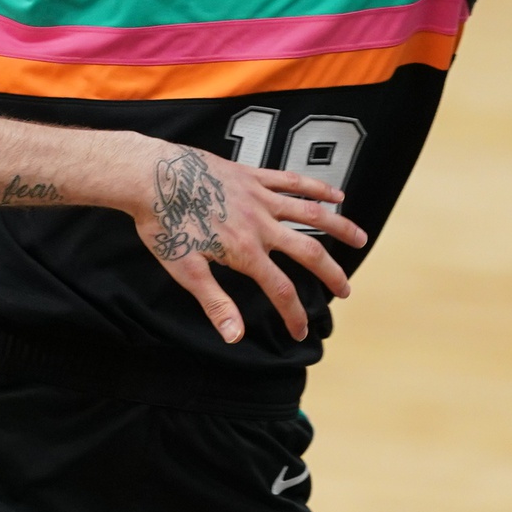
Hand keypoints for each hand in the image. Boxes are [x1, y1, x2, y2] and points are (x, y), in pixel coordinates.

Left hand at [135, 147, 366, 343]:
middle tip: (345, 291)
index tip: (301, 332)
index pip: (280, 290)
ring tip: (361, 239)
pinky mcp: (253, 176)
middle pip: (308, 252)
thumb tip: (235, 336)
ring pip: (310, 213)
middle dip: (330, 274)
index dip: (294, 314)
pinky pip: (292, 181)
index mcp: (244, 251)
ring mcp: (259, 197)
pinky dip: (317, 188)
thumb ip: (215, 302)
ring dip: (339, 228)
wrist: (150, 175)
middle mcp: (260, 224)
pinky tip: (336, 196)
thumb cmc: (163, 223)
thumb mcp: (184, 269)